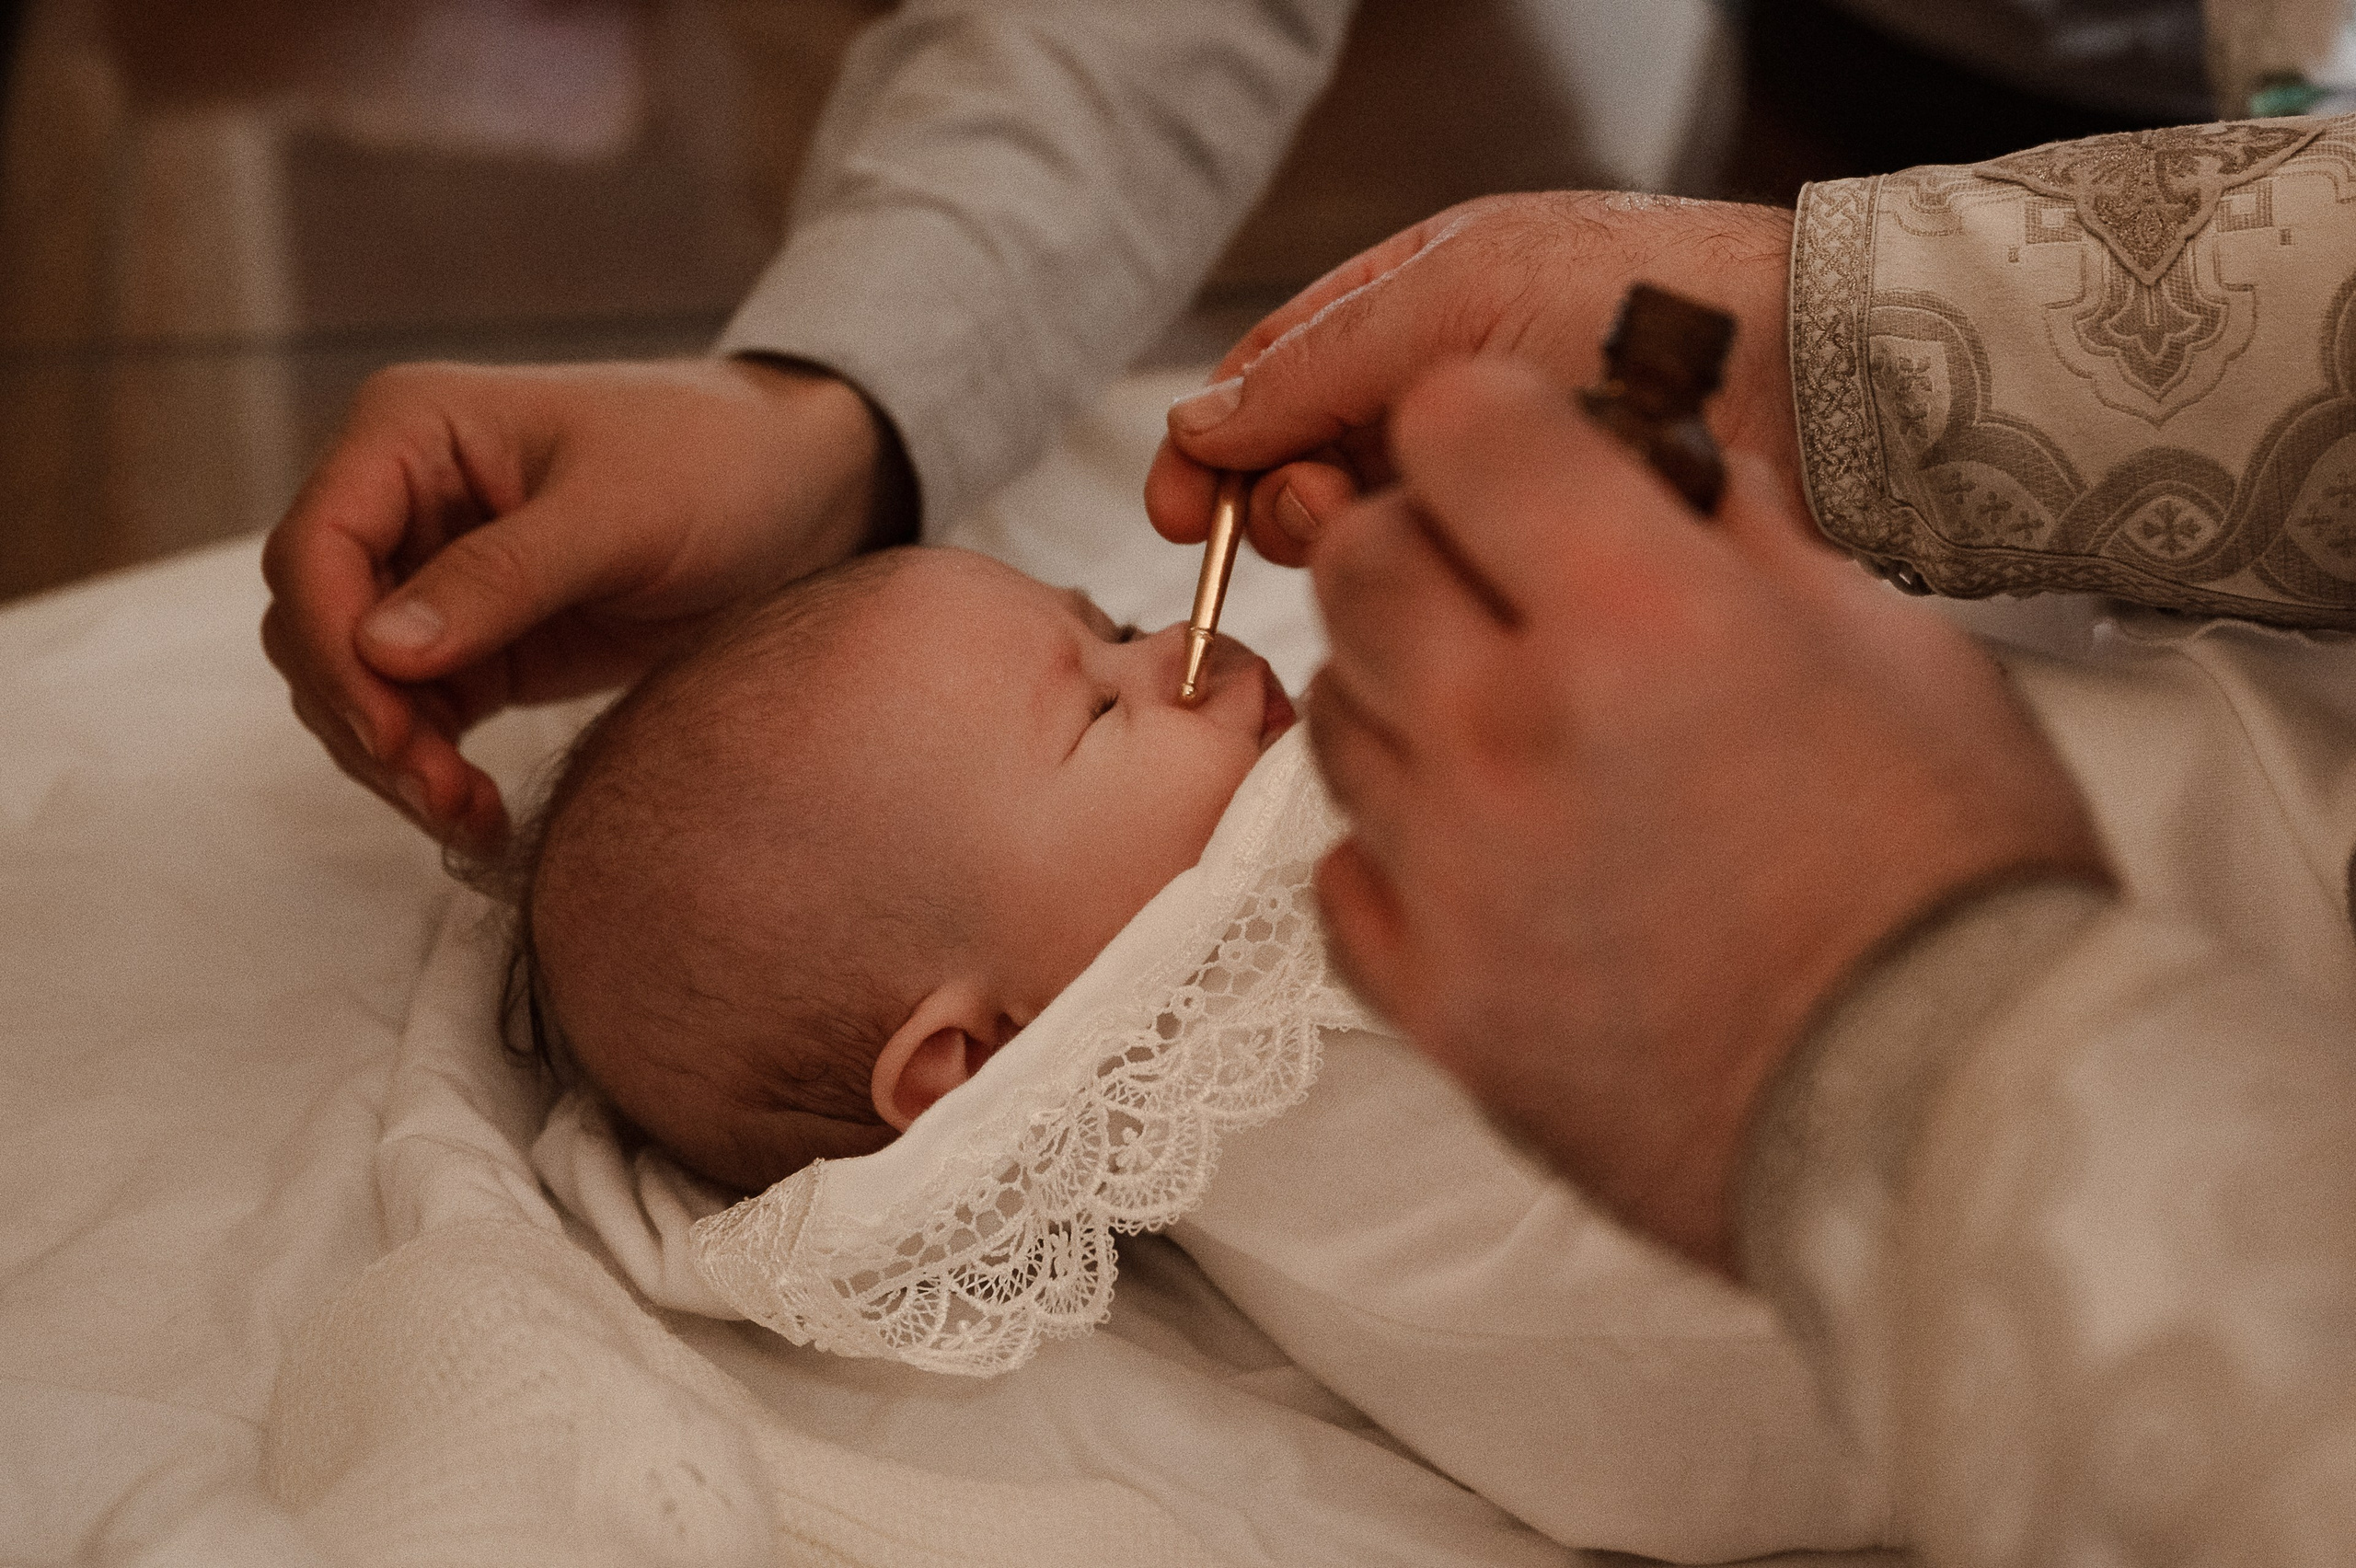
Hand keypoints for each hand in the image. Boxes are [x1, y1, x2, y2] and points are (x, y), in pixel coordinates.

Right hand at [260, 358, 908, 855]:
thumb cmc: (718, 465)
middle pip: (313, 628)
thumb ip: (503, 577)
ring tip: (469, 817)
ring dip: (391, 760)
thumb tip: (377, 650)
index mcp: (409, 429)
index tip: (393, 734)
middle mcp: (400, 497)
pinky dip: (429, 770)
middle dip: (362, 719)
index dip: (333, 649)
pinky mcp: (477, 644)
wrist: (802, 497)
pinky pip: (413, 716)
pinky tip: (480, 816)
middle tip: (442, 794)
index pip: (313, 548)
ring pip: (351, 686)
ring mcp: (431, 575)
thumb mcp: (620, 516)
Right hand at [1144, 192, 1800, 566]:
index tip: (1179, 511)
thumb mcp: (1455, 298)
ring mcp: (1496, 473)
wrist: (1810, 369)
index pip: (1274, 378)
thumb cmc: (1648, 297)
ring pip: (1373, 525)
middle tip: (1316, 508)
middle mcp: (1447, 393)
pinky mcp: (1546, 543)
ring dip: (1355, 535)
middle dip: (1286, 493)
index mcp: (1418, 306)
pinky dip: (1430, 579)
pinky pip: (1450, 574)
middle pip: (1308, 461)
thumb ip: (1320, 360)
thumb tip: (1201, 418)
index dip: (1213, 445)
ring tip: (1395, 526)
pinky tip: (1452, 578)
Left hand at [1306, 358, 2109, 1272]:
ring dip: (1401, 689)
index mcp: (1636, 613)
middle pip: (1359, 564)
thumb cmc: (1950, 873)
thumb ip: (1742, 541)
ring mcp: (1452, 873)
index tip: (1518, 453)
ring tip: (1506, 727)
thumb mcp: (1891, 649)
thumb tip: (1665, 478)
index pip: (1456, 427)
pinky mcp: (1432, 997)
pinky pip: (1343, 868)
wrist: (1943, 1111)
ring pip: (1334, 712)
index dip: (1486, 421)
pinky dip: (1397, 842)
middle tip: (1499, 585)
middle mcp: (1509, 730)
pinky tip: (1486, 850)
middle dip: (1420, 541)